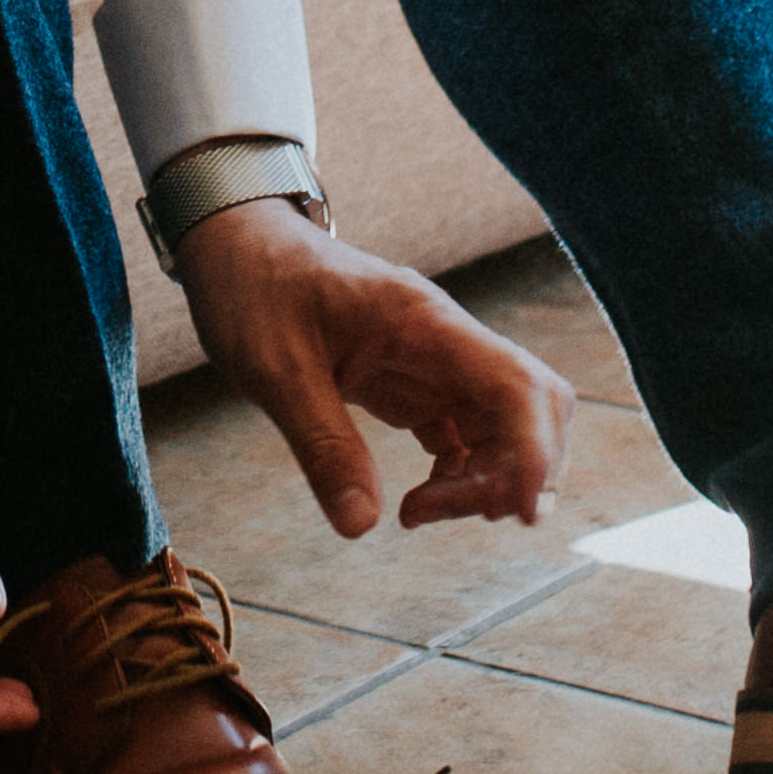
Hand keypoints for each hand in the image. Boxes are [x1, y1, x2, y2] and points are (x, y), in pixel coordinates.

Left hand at [174, 200, 573, 539]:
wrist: (235, 247)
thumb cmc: (254, 290)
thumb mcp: (274, 371)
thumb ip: (323, 446)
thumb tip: (361, 526)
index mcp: (423, 323)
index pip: (517, 384)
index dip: (537, 452)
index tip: (520, 513)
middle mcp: (445, 340)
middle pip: (530, 410)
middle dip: (512, 474)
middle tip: (433, 511)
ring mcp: (436, 361)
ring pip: (504, 428)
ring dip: (482, 481)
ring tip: (413, 511)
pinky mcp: (416, 382)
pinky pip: (467, 433)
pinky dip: (458, 475)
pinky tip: (413, 500)